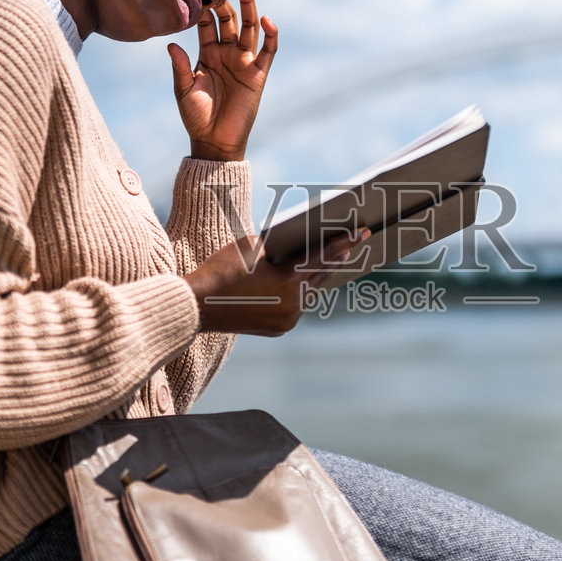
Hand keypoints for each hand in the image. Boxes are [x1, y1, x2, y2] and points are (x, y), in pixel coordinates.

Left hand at [170, 0, 276, 162]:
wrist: (214, 141)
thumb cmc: (196, 117)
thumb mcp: (184, 89)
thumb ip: (180, 66)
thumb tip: (170, 44)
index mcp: (207, 54)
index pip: (207, 24)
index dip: (204, 7)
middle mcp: (227, 53)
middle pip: (229, 20)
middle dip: (225, 2)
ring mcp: (244, 62)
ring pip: (249, 28)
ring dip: (249, 8)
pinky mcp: (258, 74)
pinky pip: (268, 50)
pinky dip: (271, 35)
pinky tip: (267, 20)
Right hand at [184, 228, 369, 335]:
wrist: (197, 305)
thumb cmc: (222, 268)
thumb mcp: (251, 246)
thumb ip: (279, 247)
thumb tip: (299, 248)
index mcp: (289, 278)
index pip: (324, 255)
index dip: (345, 241)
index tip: (364, 231)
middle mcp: (295, 302)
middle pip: (321, 276)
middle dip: (334, 259)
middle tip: (351, 245)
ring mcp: (288, 319)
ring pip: (310, 294)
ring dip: (317, 278)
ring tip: (330, 262)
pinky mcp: (279, 329)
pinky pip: (296, 308)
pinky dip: (299, 295)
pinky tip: (304, 284)